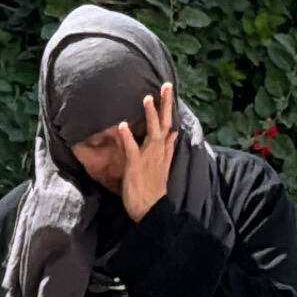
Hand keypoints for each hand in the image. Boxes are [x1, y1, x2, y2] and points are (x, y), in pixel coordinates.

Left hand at [116, 85, 178, 221]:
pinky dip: (128, 137)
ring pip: (152, 133)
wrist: (152, 212)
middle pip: (165, 124)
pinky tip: (122, 125)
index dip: (169, 108)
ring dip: (150, 115)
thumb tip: (174, 134)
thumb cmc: (154, 192)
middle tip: (165, 85)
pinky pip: (132, 149)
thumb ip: (168, 149)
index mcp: (163, 152)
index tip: (168, 90)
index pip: (169, 126)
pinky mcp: (136, 166)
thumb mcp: (163, 167)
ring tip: (146, 98)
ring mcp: (148, 158)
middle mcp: (158, 152)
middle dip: (165, 104)